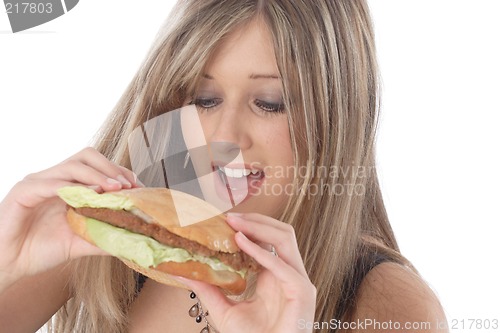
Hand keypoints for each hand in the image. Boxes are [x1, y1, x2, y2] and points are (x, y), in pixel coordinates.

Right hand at [0, 147, 138, 290]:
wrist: (8, 265)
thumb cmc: (39, 251)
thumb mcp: (79, 244)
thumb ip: (102, 237)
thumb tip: (132, 238)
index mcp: (67, 185)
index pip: (97, 166)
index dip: (118, 172)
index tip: (137, 186)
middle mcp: (54, 178)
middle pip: (86, 157)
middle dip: (111, 168)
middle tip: (128, 185)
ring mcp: (38, 182)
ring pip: (72, 166)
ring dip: (97, 175)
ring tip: (115, 189)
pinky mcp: (23, 192)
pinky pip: (49, 184)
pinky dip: (71, 188)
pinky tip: (89, 195)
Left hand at [176, 213, 315, 332]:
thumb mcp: (224, 309)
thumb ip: (207, 289)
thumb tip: (180, 272)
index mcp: (276, 275)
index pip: (268, 240)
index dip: (249, 225)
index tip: (224, 220)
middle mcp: (290, 273)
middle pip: (280, 233)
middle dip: (255, 220)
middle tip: (228, 216)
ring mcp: (298, 280)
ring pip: (285, 238)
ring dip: (259, 226)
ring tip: (235, 223)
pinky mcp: (302, 291)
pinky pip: (282, 265)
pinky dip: (261, 252)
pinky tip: (241, 243)